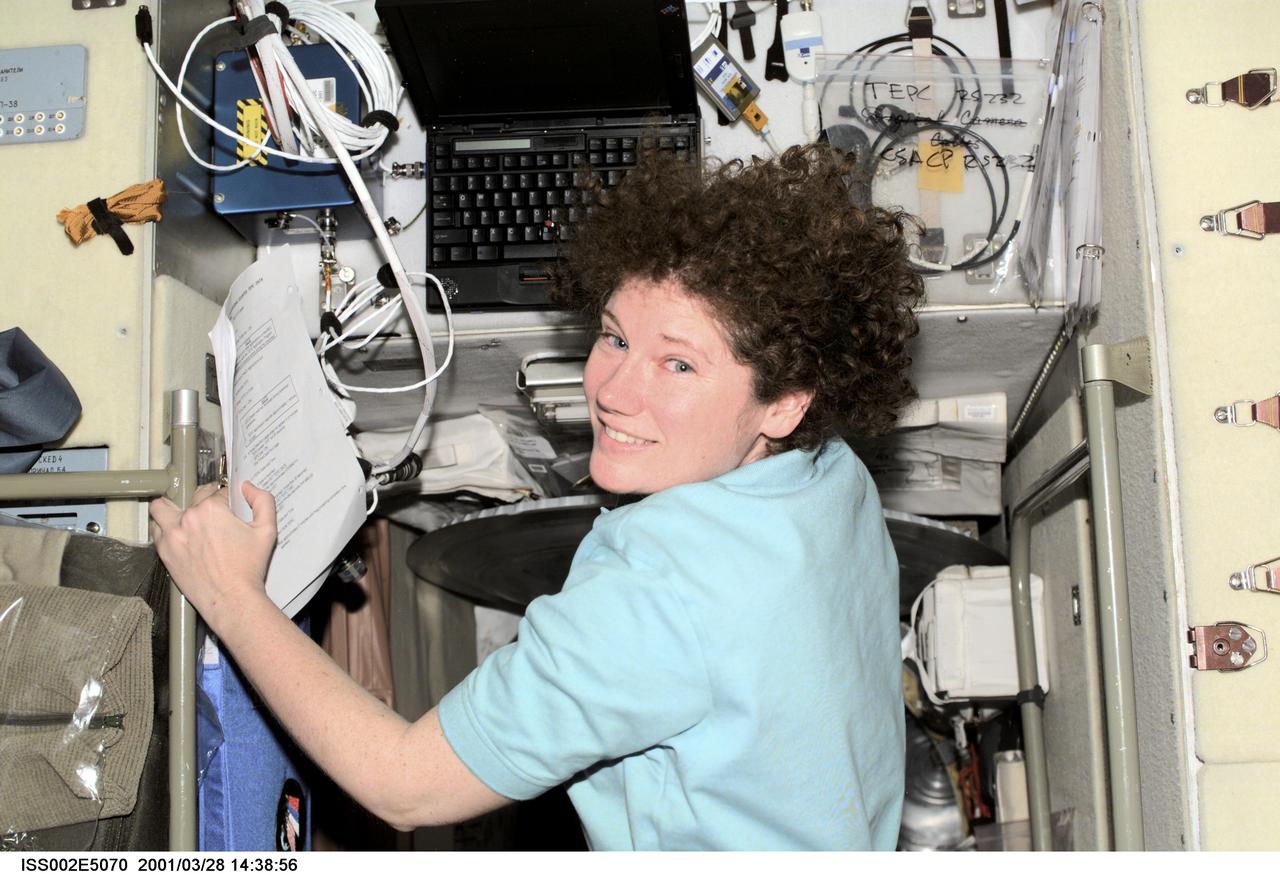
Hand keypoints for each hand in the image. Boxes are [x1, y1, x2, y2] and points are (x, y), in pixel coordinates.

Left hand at [149, 481, 277, 627]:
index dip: (228, 499)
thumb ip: (262, 500)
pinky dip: (164, 527)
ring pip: (161, 507)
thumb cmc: (248, 569)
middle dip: (205, 500)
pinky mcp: (164, 551)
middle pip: (193, 496)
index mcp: (212, 509)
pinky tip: (176, 531)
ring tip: (183, 513)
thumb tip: (247, 487)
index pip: (218, 492)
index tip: (231, 508)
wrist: (232, 599)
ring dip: (172, 506)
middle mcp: (188, 518)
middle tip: (214, 512)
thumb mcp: (267, 530)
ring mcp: (172, 535)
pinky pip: (155, 529)